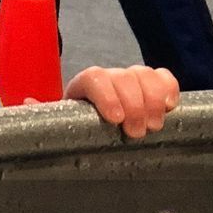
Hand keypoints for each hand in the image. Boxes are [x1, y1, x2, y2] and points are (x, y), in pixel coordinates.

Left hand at [63, 65, 179, 138]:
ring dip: (153, 101)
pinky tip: (170, 106)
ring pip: (144, 74)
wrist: (92, 136)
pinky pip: (163, 76)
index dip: (107, 96)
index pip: (93, 78)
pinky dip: (169, 88)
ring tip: (154, 127)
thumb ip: (59, 127)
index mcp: (83, 88)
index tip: (116, 120)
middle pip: (124, 78)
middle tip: (137, 134)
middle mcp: (108, 79)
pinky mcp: (151, 85)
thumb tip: (41, 126)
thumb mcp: (67, 133)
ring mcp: (131, 79)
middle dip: (134, 106)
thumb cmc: (80, 137)